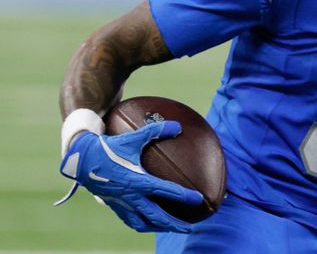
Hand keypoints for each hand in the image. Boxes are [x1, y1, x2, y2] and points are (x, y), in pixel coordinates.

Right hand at [58, 120, 203, 232]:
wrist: (82, 159)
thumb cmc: (109, 148)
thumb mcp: (133, 138)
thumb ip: (156, 131)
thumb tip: (177, 126)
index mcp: (137, 181)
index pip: (165, 190)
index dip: (183, 196)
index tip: (198, 199)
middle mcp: (130, 196)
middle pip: (156, 216)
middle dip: (174, 224)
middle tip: (189, 228)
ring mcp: (122, 203)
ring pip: (143, 223)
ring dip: (159, 227)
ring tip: (171, 228)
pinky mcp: (114, 206)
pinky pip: (131, 221)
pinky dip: (143, 224)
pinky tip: (150, 223)